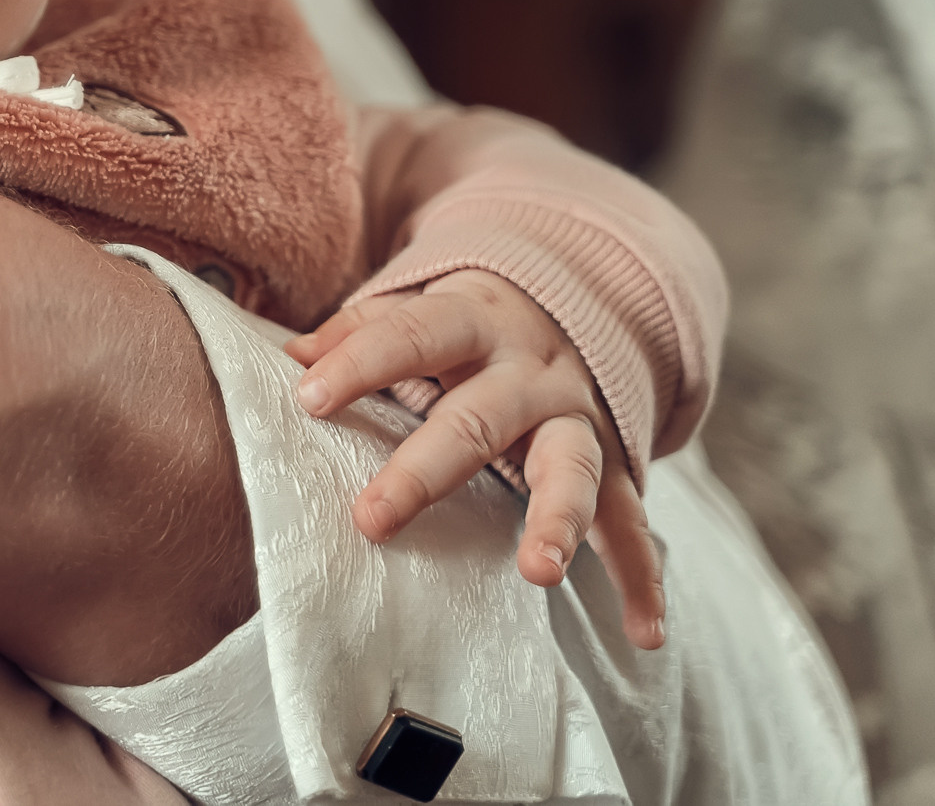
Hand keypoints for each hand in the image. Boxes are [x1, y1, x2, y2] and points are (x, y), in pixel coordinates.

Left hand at [284, 270, 664, 649]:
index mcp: (470, 321)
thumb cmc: (464, 322)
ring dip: (557, 520)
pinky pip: (630, 522)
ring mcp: (576, 419)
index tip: (307, 396)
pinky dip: (643, 579)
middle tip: (372, 519)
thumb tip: (289, 356)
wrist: (573, 301)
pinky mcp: (614, 463)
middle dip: (425, 471)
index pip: (410, 335)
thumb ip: (359, 330)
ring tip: (538, 572)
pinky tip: (645, 632)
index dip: (359, 362)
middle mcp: (528, 372)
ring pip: (572, 467)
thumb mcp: (417, 307)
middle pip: (477, 419)